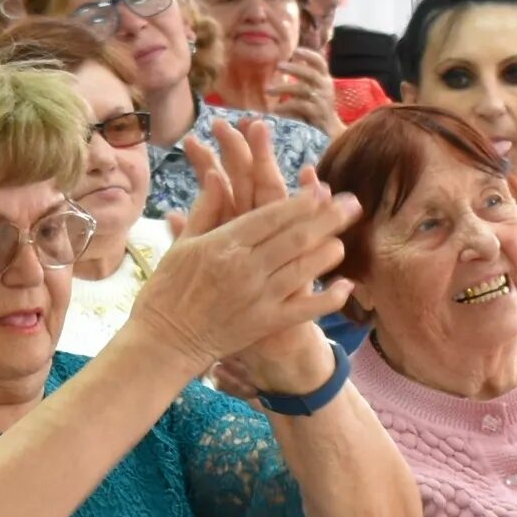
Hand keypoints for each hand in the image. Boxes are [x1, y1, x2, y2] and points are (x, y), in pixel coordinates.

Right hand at [127, 122, 354, 382]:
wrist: (164, 341)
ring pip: (305, 268)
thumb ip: (205, 209)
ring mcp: (259, 296)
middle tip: (352, 204)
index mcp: (225, 244)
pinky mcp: (266, 322)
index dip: (301, 201)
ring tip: (344, 239)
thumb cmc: (168, 290)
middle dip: (328, 218)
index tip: (322, 189)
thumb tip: (217, 175)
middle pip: (296, 237)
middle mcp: (246, 267)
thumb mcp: (182, 245)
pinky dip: (329, 298)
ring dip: (329, 251)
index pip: (272, 216)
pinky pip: (306, 308)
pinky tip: (346, 286)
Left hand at [269, 47, 341, 135]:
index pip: (320, 62)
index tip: (295, 51)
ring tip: (268, 90)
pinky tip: (275, 109)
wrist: (331, 132)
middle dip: (293, 68)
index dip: (308, 55)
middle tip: (278, 66)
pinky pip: (299, 106)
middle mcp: (326, 88)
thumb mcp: (314, 91)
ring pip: (302, 89)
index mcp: (325, 80)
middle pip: (310, 74)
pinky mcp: (317, 114)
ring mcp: (322, 101)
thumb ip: (303, 79)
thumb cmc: (317, 110)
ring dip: (283, 88)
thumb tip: (283, 65)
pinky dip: (285, 106)